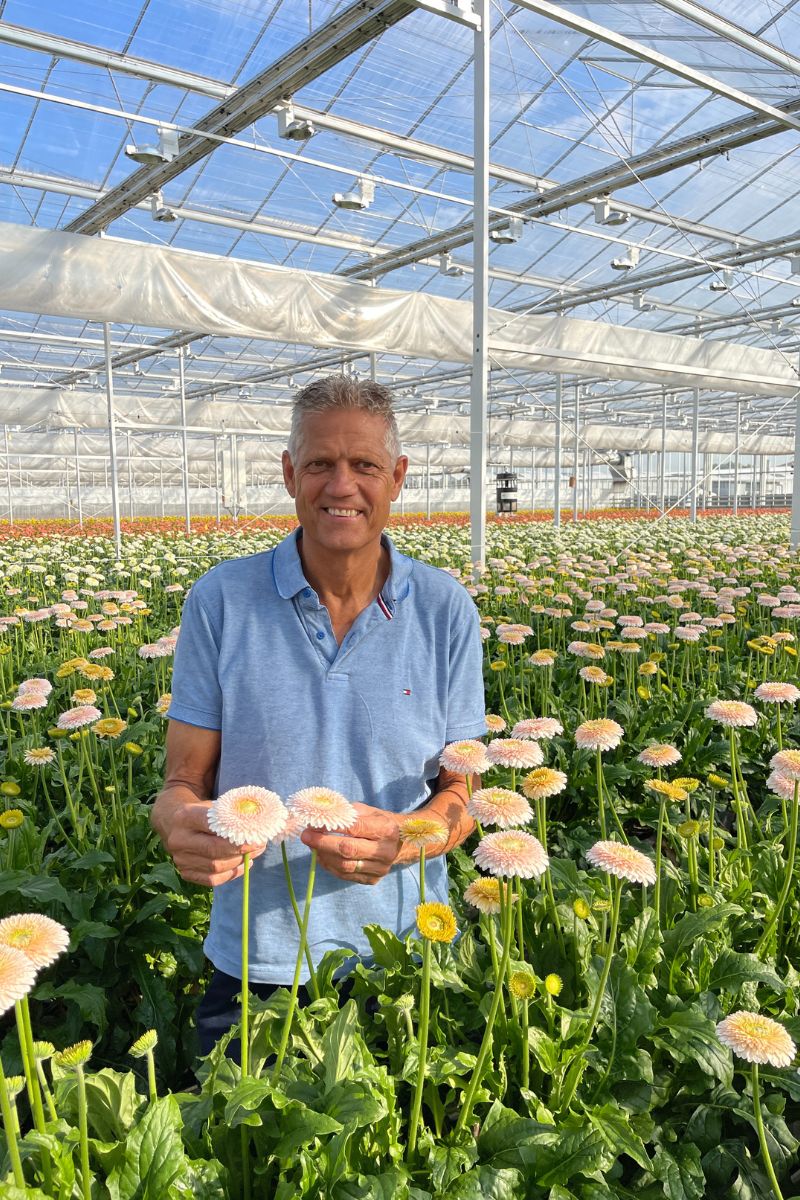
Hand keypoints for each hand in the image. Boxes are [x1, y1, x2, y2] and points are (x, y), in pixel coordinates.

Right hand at [151, 792, 265, 887]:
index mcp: (185, 817)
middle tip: (259, 845)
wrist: (175, 823)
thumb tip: (258, 824)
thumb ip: (232, 813)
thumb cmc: (203, 813)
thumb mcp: (214, 805)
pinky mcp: (184, 872)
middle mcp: (178, 839)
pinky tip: (242, 866)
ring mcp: (180, 859)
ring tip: (254, 853)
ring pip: (214, 867)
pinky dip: (230, 875)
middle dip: (240, 850)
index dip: (237, 832)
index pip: (213, 825)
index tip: (256, 835)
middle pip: (214, 850)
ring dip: (239, 862)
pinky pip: (211, 880)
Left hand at [300, 801, 401, 885]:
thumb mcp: (368, 811)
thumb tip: (321, 816)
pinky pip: (346, 876)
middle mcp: (385, 851)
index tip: (314, 823)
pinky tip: (323, 856)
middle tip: (306, 836)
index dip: (332, 826)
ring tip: (312, 846)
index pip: (355, 828)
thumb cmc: (379, 822)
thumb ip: (347, 813)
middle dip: (322, 843)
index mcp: (386, 829)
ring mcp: (380, 868)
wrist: (401, 843)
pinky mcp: (373, 880)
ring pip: (345, 866)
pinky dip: (330, 866)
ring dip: (324, 856)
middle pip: (348, 850)